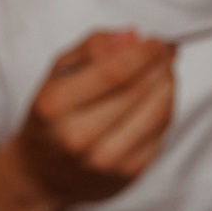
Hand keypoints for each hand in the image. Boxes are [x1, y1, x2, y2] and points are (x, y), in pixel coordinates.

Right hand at [15, 30, 176, 207]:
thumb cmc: (52, 116)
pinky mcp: (128, 174)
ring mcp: (105, 160)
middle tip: (167, 51)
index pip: (112, 73)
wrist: (42, 174)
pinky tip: (161, 97)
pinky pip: (161, 134)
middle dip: (159, 66)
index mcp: (54, 106)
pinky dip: (167, 110)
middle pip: (137, 92)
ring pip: (156, 114)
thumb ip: (92, 48)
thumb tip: (131, 36)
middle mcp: (78, 137)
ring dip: (169, 86)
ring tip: (167, 70)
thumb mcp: (58, 74)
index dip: (142, 54)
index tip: (156, 40)